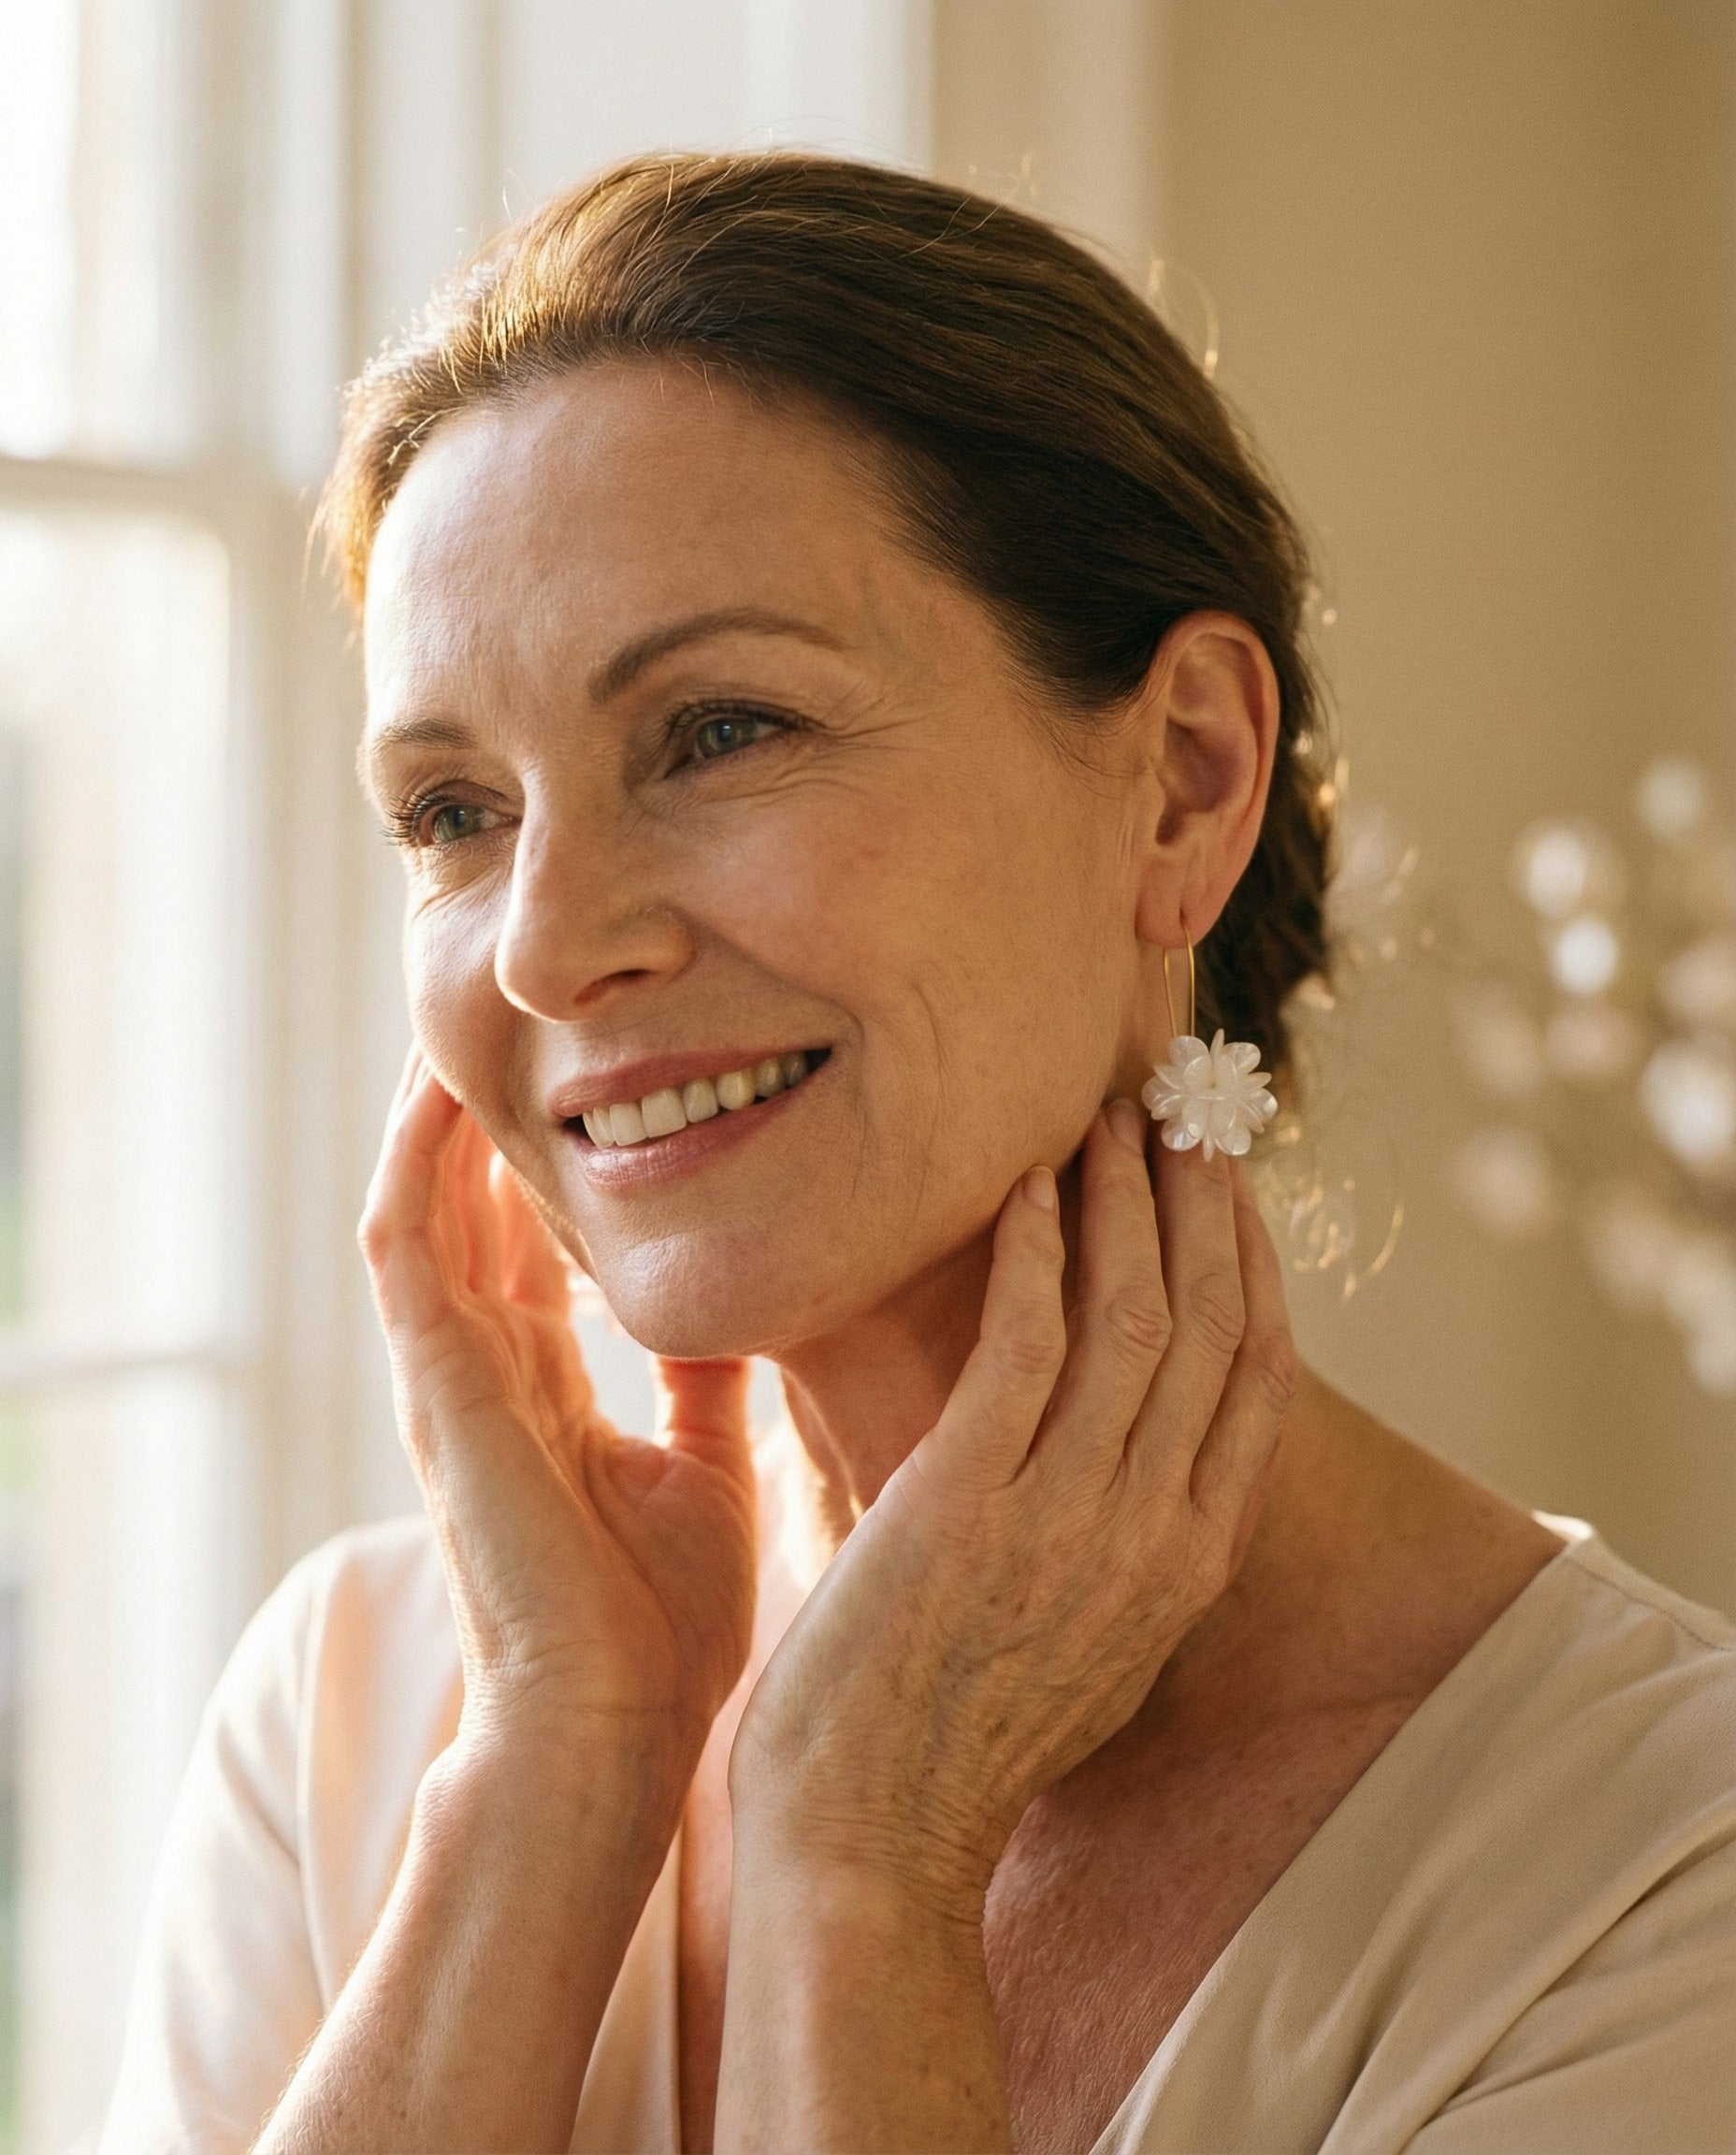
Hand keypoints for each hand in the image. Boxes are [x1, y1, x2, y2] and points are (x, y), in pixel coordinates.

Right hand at [359, 1048, 757, 1781]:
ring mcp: (447, 1369)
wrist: (615, 1727)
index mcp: (542, 1383)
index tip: (597, 1069)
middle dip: (492, 1106)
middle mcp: (484, 1364)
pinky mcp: (432, 1379)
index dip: (552, 1155)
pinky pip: (404, 1237)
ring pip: (426, 1198)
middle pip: (473, 1200)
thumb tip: (747, 1306)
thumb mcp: (704, 1463)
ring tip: (478, 1009)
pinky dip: (420, 1157)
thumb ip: (705, 1380)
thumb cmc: (660, 1621)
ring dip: (445, 1107)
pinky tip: (448, 1084)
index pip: (531, 1238)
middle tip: (527, 1005)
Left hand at [727, 1098, 1296, 1912]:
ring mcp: (1071, 1520)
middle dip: (1203, 1209)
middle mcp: (1156, 1536)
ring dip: (1125, 1204)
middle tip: (1182, 1118)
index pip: (1258, 1384)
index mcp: (1190, 1568)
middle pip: (1213, 1327)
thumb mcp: (1087, 1650)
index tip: (1231, 1192)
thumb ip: (1122, 1553)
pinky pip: (1027, 1341)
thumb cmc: (954, 1741)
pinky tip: (1024, 1189)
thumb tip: (1116, 1466)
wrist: (873, 1842)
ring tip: (1105, 1123)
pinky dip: (1034, 1251)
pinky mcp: (972, 1504)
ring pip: (1134, 1317)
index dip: (1253, 1269)